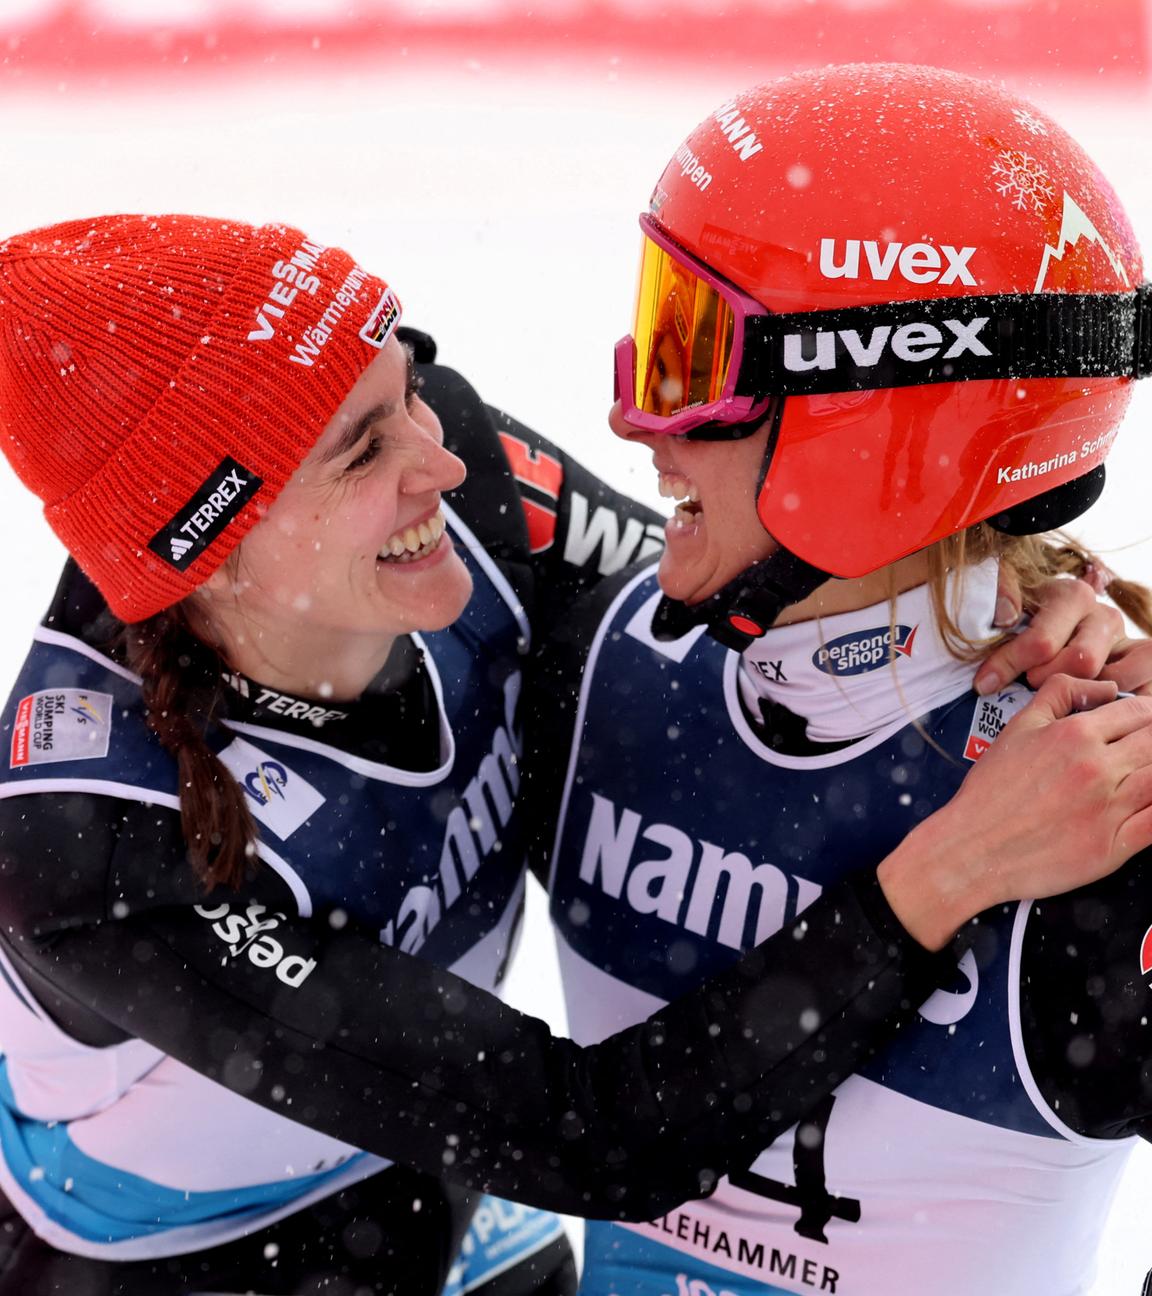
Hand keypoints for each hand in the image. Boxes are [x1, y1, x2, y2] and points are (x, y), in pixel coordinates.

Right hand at [878, 674, 1151, 949]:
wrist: (973, 847)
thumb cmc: (991, 791)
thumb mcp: (1017, 728)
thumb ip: (1059, 695)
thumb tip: (1103, 686)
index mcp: (1075, 735)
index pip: (1138, 710)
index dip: (1147, 713)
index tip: (1142, 721)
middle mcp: (1097, 768)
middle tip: (1140, 748)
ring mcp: (1109, 809)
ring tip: (1138, 773)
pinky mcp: (1114, 846)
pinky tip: (1147, 804)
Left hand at [974, 574, 1141, 696]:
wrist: (1042, 624)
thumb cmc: (1019, 616)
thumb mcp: (1003, 597)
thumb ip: (1001, 593)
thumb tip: (1005, 615)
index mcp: (1073, 596)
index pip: (1043, 642)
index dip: (1010, 665)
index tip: (984, 683)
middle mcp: (1105, 616)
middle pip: (1081, 664)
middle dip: (1046, 680)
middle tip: (1027, 682)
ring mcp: (1126, 642)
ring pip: (1113, 681)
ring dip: (1080, 695)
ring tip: (1056, 694)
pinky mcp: (1139, 666)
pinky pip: (1141, 691)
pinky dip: (1113, 705)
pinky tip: (1083, 708)